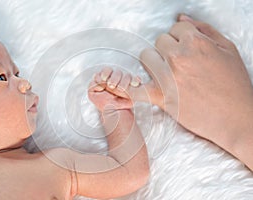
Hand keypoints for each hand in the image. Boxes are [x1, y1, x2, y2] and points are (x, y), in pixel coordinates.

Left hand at [88, 68, 140, 111]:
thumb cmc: (104, 104)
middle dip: (114, 78)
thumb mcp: (93, 95)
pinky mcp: (132, 86)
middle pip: (117, 72)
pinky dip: (135, 80)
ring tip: (121, 89)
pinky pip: (136, 79)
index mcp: (107, 79)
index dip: (106, 73)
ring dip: (124, 81)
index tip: (104, 79)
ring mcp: (125, 82)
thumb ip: (92, 84)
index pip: (107, 70)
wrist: (114, 112)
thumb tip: (97, 77)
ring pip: (127, 76)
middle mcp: (116, 79)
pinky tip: (134, 84)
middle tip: (111, 86)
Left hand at [140, 14, 252, 148]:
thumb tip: (182, 18)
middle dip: (167, 49)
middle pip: (159, 42)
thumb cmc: (234, 84)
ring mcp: (167, 78)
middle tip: (177, 62)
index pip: (175, 29)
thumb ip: (204, 29)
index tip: (184, 47)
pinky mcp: (160, 97)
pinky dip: (129, 89)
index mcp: (195, 43)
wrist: (235, 117)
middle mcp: (178, 58)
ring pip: (145, 57)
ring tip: (164, 72)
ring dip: (153, 62)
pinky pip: (135, 90)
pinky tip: (128, 87)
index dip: (180, 38)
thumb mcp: (228, 49)